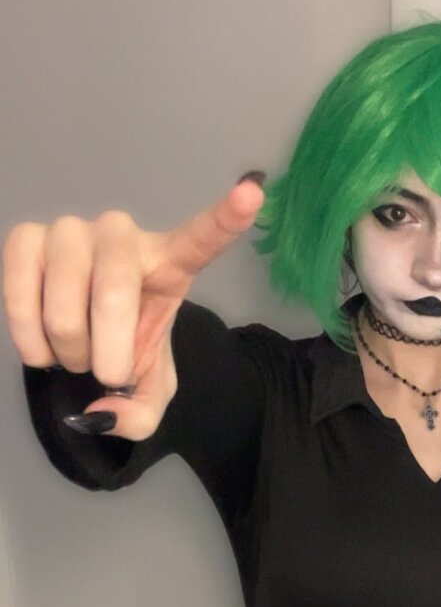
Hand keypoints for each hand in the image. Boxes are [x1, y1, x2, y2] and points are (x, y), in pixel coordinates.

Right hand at [2, 175, 264, 440]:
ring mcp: (73, 230)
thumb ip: (138, 413)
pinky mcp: (27, 238)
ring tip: (75, 355)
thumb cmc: (125, 354)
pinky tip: (41, 350)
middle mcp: (123, 235)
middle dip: (105, 352)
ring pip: (63, 299)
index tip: (251, 194)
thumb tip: (105, 411)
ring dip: (68, 347)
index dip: (224, 218)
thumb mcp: (148, 394)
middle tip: (104, 371)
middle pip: (114, 293)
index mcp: (170, 264)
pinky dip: (27, 333)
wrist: (82, 346)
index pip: (201, 238)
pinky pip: (18, 287)